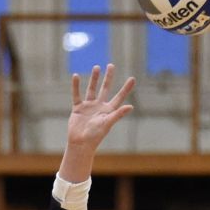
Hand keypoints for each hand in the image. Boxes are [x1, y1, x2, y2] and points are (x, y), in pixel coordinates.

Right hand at [59, 65, 134, 182]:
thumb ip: (118, 114)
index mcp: (109, 110)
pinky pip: (77, 95)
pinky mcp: (78, 108)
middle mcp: (100, 106)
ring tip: (97, 67)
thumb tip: (131, 107)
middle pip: (105, 88)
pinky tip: (76, 76)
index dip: (126, 88)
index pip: (119, 97)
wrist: (80, 143)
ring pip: (92, 89)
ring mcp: (89, 106)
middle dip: (108, 77)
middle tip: (111, 65)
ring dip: (94, 78)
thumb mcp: (107, 123)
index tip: (133, 78)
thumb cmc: (95, 136)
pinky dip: (76, 86)